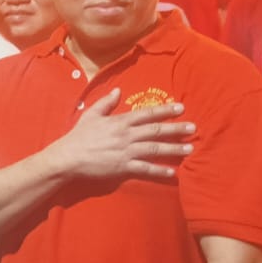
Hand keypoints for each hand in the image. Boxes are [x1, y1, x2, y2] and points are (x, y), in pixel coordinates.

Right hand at [49, 88, 194, 180]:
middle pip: (156, 130)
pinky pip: (145, 168)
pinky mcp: (123, 167)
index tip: (181, 107)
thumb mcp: (91, 115)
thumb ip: (106, 103)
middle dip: (176, 128)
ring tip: (190, 148)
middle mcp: (126, 135)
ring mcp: (126, 151)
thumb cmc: (78, 136)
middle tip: (193, 128)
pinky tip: (173, 171)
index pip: (147, 114)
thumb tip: (118, 90)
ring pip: (155, 148)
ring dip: (174, 148)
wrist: (68, 158)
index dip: (165, 110)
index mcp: (120, 121)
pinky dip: (159, 170)